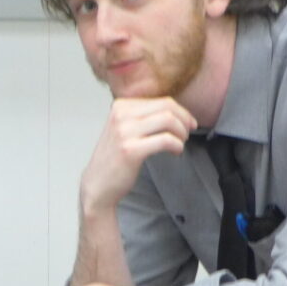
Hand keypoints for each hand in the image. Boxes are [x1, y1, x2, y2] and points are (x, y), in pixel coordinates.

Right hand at [81, 97, 196, 215]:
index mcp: (120, 107)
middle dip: (185, 119)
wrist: (97, 184)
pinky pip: (165, 140)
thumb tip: (175, 111)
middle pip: (167, 107)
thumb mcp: (123, 128)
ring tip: (180, 143)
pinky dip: (177, 145)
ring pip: (168, 120)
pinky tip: (175, 152)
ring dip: (181, 132)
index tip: (187, 123)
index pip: (160, 101)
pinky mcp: (131, 150)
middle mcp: (120, 116)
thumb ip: (143, 116)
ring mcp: (124, 132)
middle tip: (188, 132)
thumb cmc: (114, 159)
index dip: (181, 111)